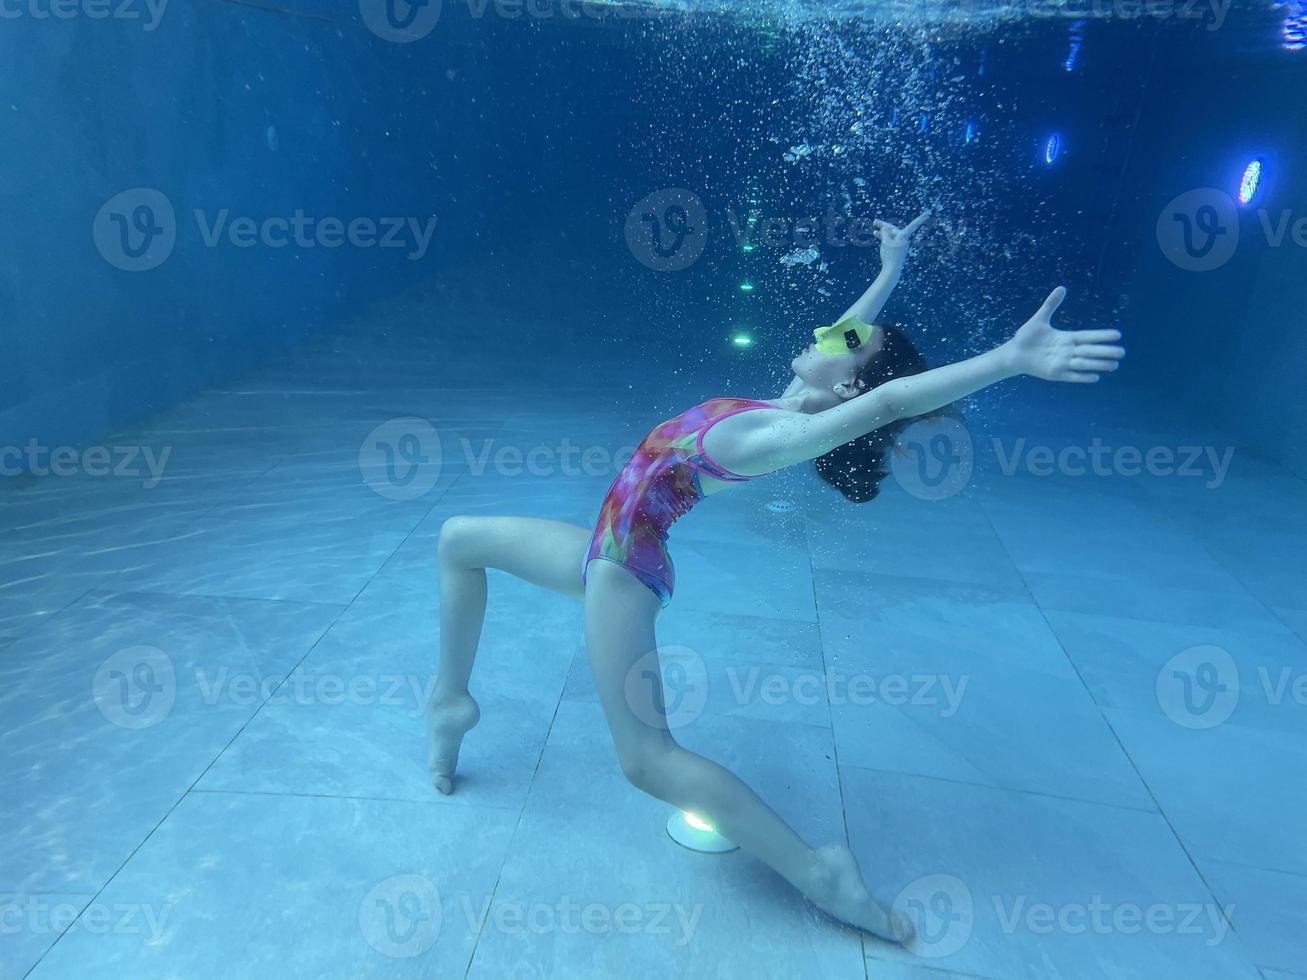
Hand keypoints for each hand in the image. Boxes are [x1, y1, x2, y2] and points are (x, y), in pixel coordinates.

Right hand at [874, 212, 929, 266]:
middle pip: (893, 229)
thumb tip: (885, 227)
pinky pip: (890, 240)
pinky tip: (876, 235)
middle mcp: (904, 239)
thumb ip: (885, 232)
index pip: (913, 225)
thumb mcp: (886, 241)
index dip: (920, 219)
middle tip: (874, 222)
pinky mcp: (896, 248)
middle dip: (883, 225)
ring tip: (874, 229)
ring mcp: (900, 244)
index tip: (928, 213)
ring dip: (882, 232)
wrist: (892, 269)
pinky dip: (884, 237)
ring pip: (890, 234)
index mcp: (904, 236)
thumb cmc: (890, 255)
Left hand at [1004, 287, 1125, 382]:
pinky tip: (1096, 377)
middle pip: (1090, 350)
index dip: (1102, 336)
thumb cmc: (1026, 336)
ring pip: (1084, 363)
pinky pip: (1071, 376)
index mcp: (1066, 338)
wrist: (1014, 353)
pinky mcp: (1055, 373)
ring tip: (1114, 365)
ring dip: (1098, 364)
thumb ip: (1051, 304)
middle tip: (1122, 352)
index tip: (1117, 335)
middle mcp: (1067, 350)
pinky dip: (1082, 377)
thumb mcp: (1039, 319)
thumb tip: (1061, 288)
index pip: (1088, 336)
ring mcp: (1062, 362)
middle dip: (1105, 351)